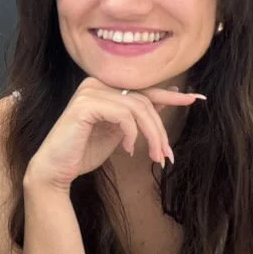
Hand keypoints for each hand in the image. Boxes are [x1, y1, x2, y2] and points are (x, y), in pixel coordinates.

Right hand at [25, 77, 204, 190]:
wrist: (55, 170)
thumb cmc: (84, 152)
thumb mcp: (119, 132)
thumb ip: (136, 114)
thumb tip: (167, 96)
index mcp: (102, 86)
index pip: (143, 89)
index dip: (170, 96)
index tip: (196, 99)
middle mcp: (95, 83)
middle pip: (143, 100)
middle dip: (160, 129)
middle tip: (167, 155)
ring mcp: (89, 91)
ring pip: (137, 108)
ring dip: (152, 135)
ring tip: (154, 157)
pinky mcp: (85, 105)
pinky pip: (123, 114)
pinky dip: (131, 134)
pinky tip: (127, 150)